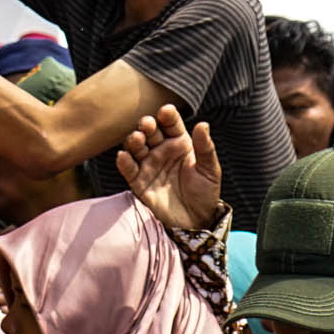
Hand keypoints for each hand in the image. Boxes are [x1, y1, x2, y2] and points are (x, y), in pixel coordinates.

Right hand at [117, 107, 222, 230]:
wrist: (196, 221)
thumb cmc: (205, 192)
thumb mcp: (210, 170)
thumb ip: (205, 148)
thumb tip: (203, 124)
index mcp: (180, 143)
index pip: (171, 124)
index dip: (167, 116)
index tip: (166, 112)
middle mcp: (162, 150)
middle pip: (150, 132)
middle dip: (147, 125)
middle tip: (148, 125)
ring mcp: (149, 165)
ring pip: (136, 147)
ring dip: (134, 140)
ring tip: (137, 139)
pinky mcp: (139, 182)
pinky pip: (128, 169)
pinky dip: (124, 162)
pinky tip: (123, 156)